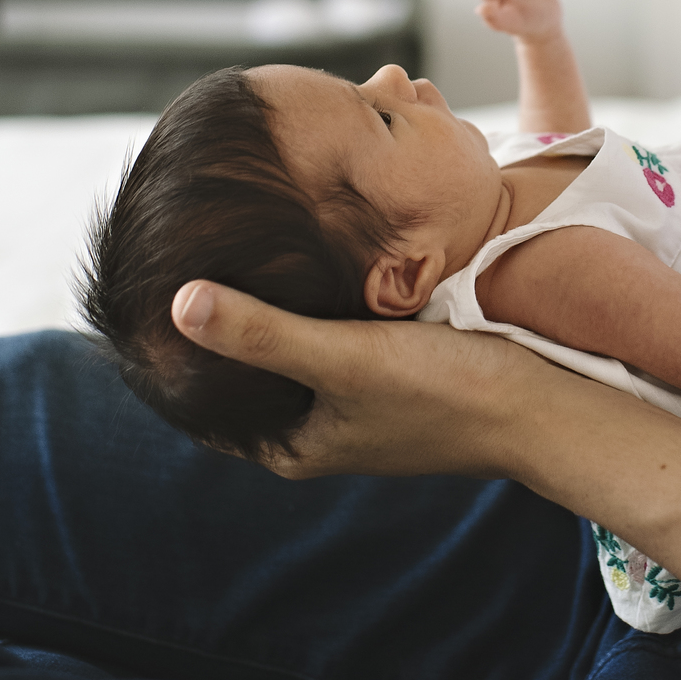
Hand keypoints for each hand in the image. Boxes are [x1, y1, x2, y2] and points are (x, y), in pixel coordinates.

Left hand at [170, 279, 564, 478]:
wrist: (541, 406)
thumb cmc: (445, 394)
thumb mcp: (344, 358)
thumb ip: (263, 332)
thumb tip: (177, 304)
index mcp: (291, 443)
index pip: (203, 401)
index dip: (170, 352)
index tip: (139, 291)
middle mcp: (315, 423)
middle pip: (245, 366)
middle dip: (218, 316)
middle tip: (182, 247)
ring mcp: (352, 395)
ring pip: (289, 339)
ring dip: (268, 298)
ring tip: (234, 236)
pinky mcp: (387, 365)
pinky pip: (331, 324)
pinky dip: (312, 291)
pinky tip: (307, 245)